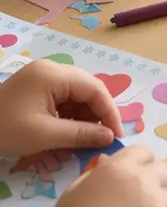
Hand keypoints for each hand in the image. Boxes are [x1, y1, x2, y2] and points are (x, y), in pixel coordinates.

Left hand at [0, 60, 122, 156]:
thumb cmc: (5, 131)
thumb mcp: (45, 135)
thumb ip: (81, 134)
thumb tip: (110, 137)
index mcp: (54, 74)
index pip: (94, 88)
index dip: (110, 112)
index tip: (116, 135)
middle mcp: (51, 68)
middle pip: (87, 89)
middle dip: (97, 113)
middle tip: (103, 137)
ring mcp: (42, 76)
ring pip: (76, 94)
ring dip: (84, 115)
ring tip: (85, 138)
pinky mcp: (36, 86)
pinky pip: (63, 97)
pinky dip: (70, 114)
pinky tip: (69, 131)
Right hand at [46, 145, 166, 206]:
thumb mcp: (77, 188)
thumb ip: (100, 172)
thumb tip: (112, 164)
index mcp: (120, 168)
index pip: (144, 151)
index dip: (140, 161)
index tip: (134, 173)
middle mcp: (143, 181)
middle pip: (166, 169)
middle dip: (157, 179)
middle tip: (142, 195)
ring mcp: (156, 205)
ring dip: (160, 205)